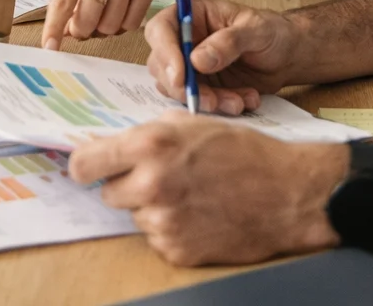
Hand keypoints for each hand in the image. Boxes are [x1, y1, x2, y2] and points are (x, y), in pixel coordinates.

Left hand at [43, 0, 167, 50]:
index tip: (49, 47)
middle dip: (82, 31)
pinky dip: (123, 25)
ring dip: (104, 29)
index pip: (62, 3)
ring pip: (111, 27)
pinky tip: (120, 12)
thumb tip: (62, 33)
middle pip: (88, 22)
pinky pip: (132, 23)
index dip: (54, 28)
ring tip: (103, 15)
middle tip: (83, 26)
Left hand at [69, 111, 345, 265]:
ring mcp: (163, 221)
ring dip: (153, 207)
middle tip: (160, 178)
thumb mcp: (193, 123)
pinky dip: (173, 229)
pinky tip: (201, 214)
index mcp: (150, 145)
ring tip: (191, 195)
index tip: (92, 168)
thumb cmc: (245, 152)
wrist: (288, 193)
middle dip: (127, 186)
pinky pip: (158, 238)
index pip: (84, 164)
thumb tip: (113, 145)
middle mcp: (151, 184)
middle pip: (108, 193)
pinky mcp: (177, 250)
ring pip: (136, 216)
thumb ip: (149, 133)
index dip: (86, 166)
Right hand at [145, 0, 301, 114]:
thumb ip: (229, 41)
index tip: (181, 77)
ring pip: (178, 89)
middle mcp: (185, 40)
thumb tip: (197, 59)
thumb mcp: (256, 29)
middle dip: (184, 87)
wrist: (287, 56)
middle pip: (162, 65)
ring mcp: (191, 66)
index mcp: (192, 15)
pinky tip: (246, 99)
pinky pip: (200, 103)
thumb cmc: (271, 31)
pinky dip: (222, 107)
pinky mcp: (203, 88)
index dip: (164, 53)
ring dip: (206, 100)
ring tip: (238, 101)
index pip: (161, 29)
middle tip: (210, 100)